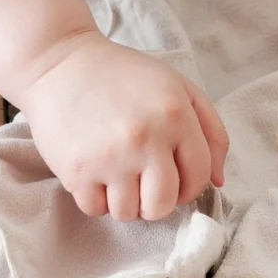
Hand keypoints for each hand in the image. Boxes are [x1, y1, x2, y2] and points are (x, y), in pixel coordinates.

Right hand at [18, 31, 228, 221]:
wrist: (59, 64)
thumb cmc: (127, 78)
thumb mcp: (181, 89)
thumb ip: (211, 132)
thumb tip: (218, 181)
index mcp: (177, 118)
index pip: (199, 177)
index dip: (192, 187)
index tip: (177, 181)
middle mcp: (146, 139)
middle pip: (164, 204)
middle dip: (159, 202)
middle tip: (148, 185)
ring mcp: (110, 157)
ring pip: (130, 213)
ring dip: (128, 202)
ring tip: (120, 177)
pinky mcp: (76, 170)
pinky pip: (96, 210)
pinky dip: (98, 200)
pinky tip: (98, 175)